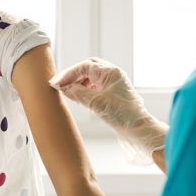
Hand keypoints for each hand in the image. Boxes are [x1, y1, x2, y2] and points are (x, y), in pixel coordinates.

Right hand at [50, 58, 167, 164]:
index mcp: (111, 72)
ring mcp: (113, 82)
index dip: (69, 74)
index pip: (85, 66)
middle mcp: (112, 74)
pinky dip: (84, 88)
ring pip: (90, 76)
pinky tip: (77, 94)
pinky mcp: (112, 90)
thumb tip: (63, 88)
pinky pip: (94, 84)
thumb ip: (78, 93)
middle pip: (87, 67)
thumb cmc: (122, 115)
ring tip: (67, 91)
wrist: (137, 128)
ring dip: (78, 81)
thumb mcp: (96, 104)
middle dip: (72, 75)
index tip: (57, 83)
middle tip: (60, 84)